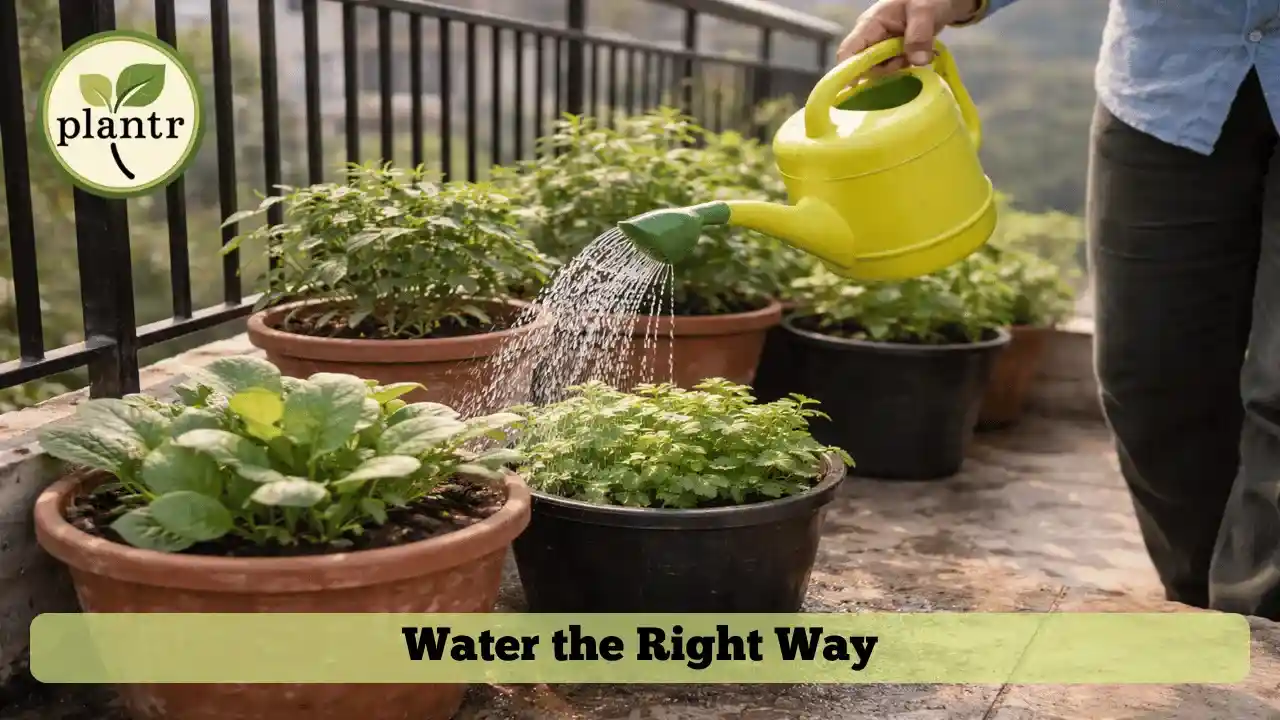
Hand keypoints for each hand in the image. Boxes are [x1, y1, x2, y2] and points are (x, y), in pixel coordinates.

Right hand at [836, 0, 979, 70]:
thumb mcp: (924, 10)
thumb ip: (919, 34)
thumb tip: (918, 61)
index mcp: (870, 24)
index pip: (848, 51)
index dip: (848, 70)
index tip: (856, 86)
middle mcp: (870, 37)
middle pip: (863, 65)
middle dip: (884, 69)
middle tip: (905, 60)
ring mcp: (880, 45)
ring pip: (878, 69)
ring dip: (896, 68)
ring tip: (914, 54)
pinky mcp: (890, 52)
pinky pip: (890, 67)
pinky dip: (903, 66)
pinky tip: (915, 56)